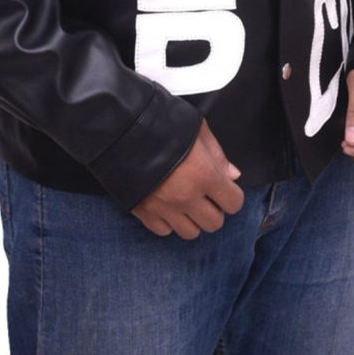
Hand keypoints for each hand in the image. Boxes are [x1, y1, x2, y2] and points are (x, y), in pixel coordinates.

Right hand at [130, 118, 243, 238]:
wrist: (120, 127)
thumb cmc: (161, 121)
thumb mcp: (197, 128)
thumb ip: (217, 154)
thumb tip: (233, 175)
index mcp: (204, 174)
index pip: (233, 203)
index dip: (231, 195)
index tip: (223, 187)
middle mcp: (187, 197)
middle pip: (214, 223)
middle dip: (213, 209)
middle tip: (204, 194)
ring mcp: (164, 208)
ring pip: (190, 233)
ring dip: (192, 219)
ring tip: (185, 201)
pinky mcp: (143, 212)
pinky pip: (164, 231)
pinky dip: (167, 222)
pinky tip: (165, 204)